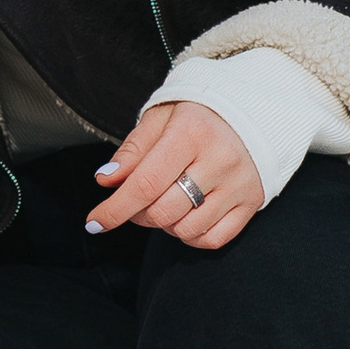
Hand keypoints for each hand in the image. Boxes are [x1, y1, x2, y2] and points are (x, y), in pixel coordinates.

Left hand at [86, 99, 260, 251]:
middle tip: (134, 201)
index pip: (145, 184)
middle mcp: (219, 160)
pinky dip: (191, 236)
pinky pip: (213, 239)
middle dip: (137, 214)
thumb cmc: (199, 114)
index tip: (94, 222)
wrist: (255, 109)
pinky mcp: (252, 201)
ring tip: (164, 201)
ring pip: (186, 229)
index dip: (115, 208)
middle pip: (163, 211)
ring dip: (164, 225)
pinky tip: (185, 217)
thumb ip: (133, 149)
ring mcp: (239, 183)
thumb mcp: (161, 118)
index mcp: (191, 133)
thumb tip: (106, 179)